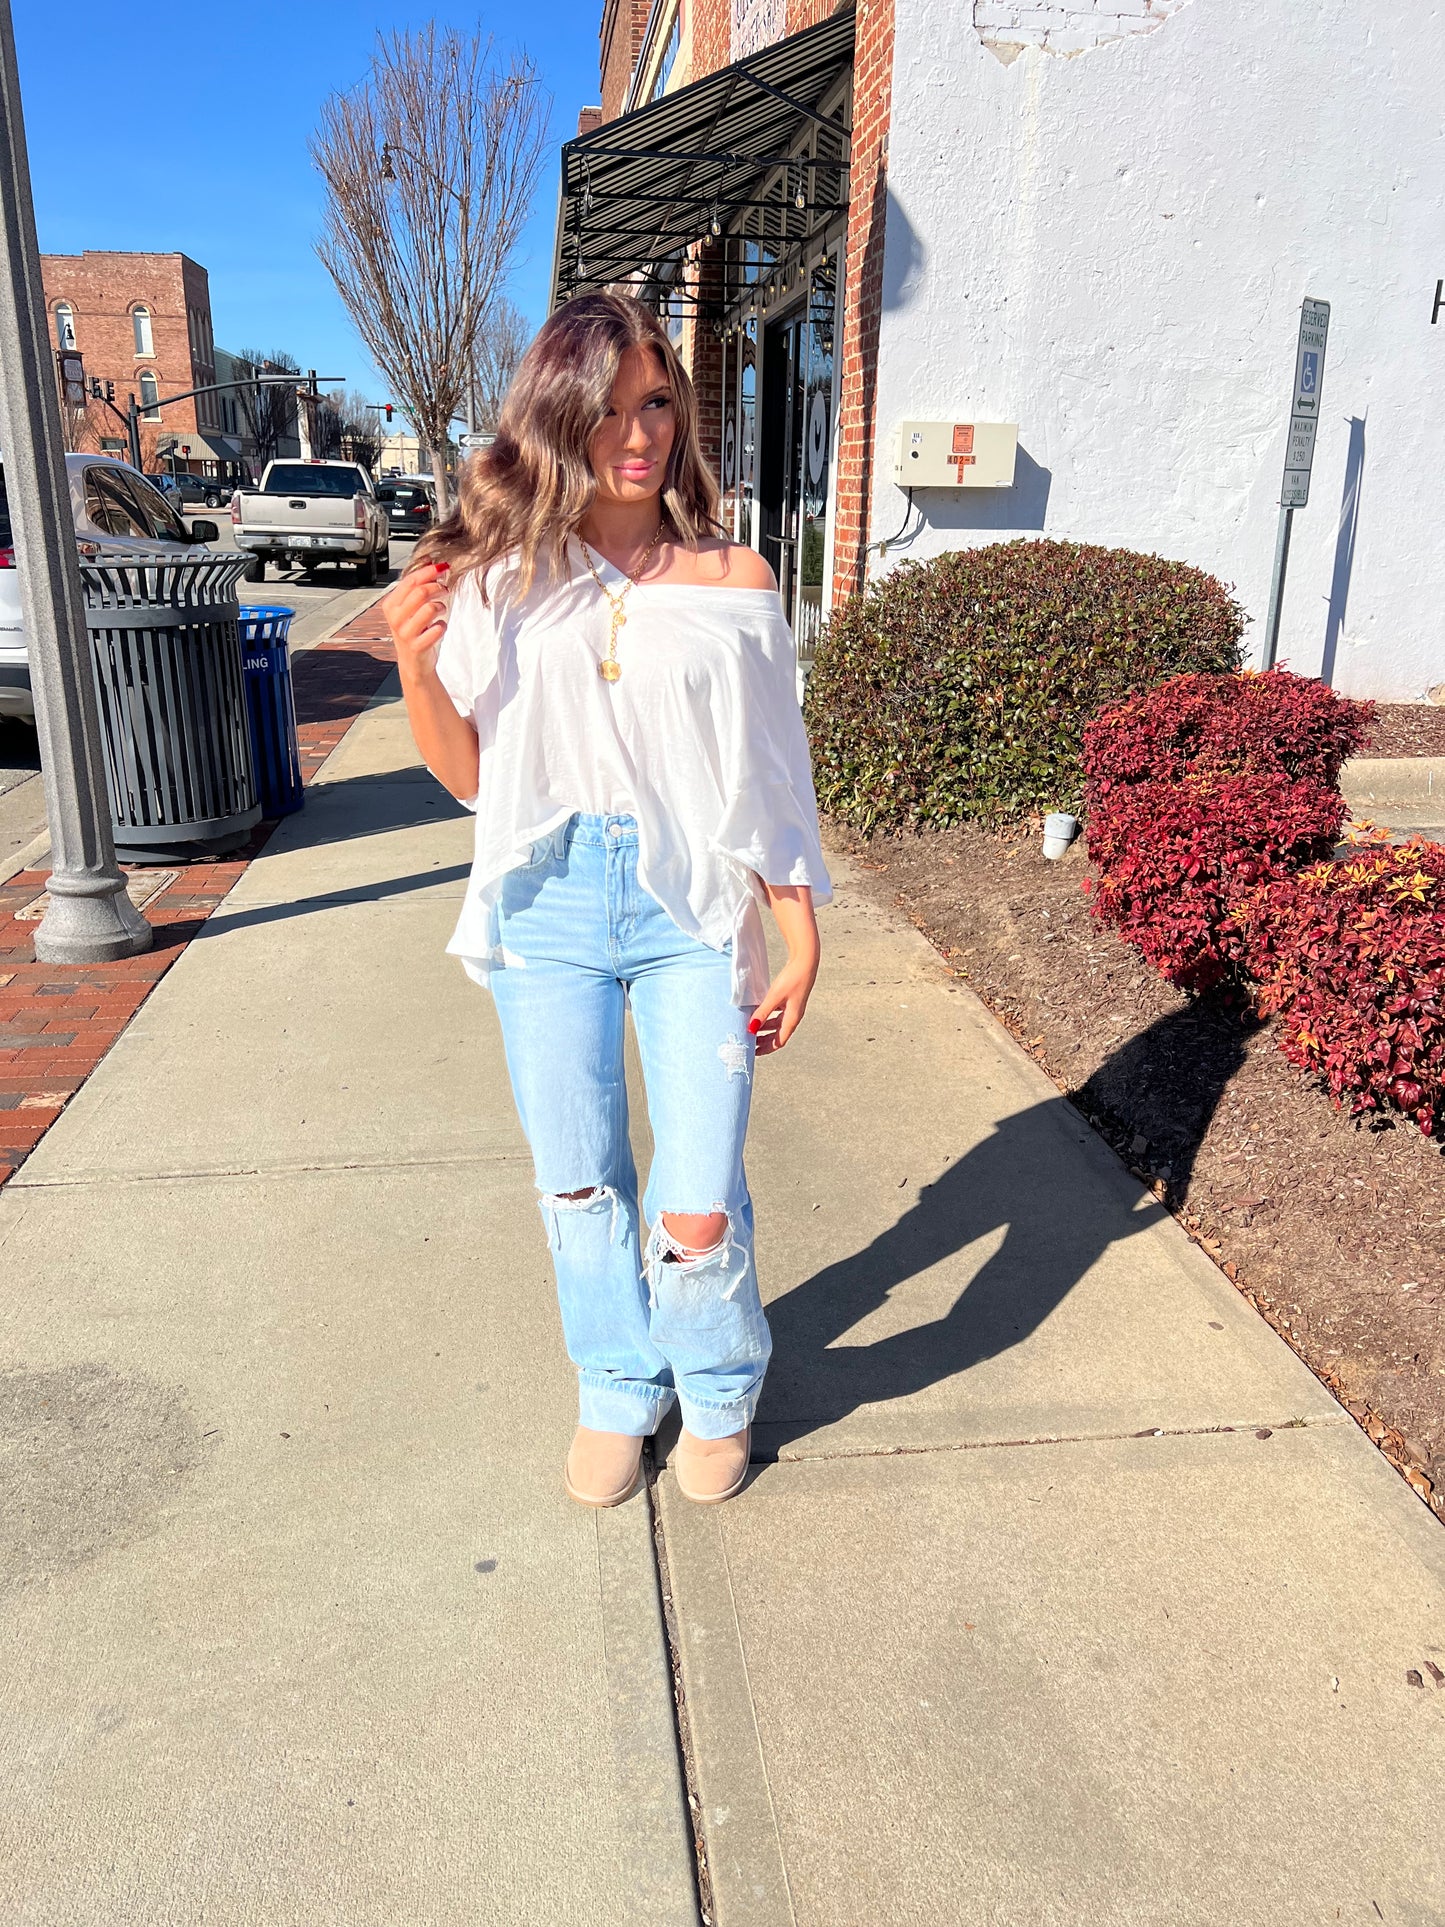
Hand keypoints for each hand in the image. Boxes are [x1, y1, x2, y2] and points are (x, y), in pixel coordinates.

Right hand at [381, 560, 449, 681]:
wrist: (413, 662)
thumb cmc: (414, 631)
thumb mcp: (410, 607)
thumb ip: (417, 586)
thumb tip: (430, 561)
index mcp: (391, 604)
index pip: (411, 581)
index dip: (429, 571)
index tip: (442, 567)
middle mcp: (395, 618)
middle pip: (421, 592)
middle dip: (438, 587)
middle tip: (445, 589)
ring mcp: (405, 633)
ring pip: (430, 608)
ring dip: (441, 606)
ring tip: (441, 609)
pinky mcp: (417, 646)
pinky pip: (437, 629)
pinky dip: (442, 626)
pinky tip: (439, 627)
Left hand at [748, 951, 817, 1054]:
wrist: (805, 962)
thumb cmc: (793, 978)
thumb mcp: (774, 997)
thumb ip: (763, 1013)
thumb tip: (752, 1028)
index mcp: (792, 1019)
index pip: (778, 1041)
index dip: (766, 1049)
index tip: (753, 1052)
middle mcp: (793, 1016)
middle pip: (778, 1035)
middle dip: (764, 1040)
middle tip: (751, 1043)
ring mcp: (792, 1008)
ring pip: (777, 1024)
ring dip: (766, 1029)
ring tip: (753, 1029)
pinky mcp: (790, 1000)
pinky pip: (778, 1014)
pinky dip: (768, 1017)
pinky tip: (760, 1013)